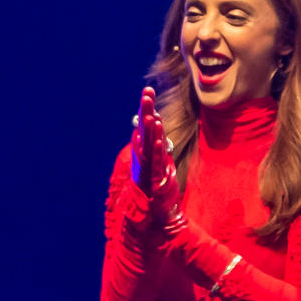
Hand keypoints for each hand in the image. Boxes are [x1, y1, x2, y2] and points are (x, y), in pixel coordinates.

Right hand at [131, 87, 179, 202]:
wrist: (151, 210)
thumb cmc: (153, 181)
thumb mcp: (155, 155)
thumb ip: (154, 136)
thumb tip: (153, 116)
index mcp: (143, 148)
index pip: (144, 123)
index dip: (146, 107)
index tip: (148, 90)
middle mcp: (142, 155)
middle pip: (144, 130)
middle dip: (145, 112)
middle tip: (146, 95)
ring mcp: (147, 167)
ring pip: (148, 146)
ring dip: (150, 131)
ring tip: (151, 116)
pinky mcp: (154, 180)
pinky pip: (155, 164)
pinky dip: (156, 153)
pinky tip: (158, 142)